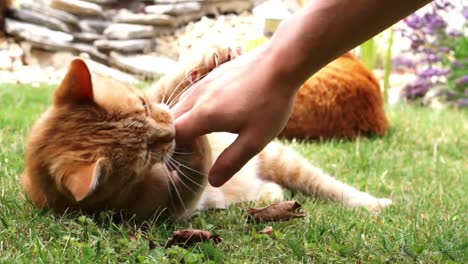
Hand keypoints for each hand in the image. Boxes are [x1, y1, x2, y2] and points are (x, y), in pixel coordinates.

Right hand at [172, 45, 299, 186]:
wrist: (282, 62)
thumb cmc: (271, 103)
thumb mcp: (255, 140)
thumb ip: (231, 161)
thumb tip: (212, 181)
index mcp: (204, 115)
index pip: (174, 135)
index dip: (174, 151)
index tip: (182, 163)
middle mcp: (198, 96)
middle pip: (172, 119)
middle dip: (174, 137)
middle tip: (187, 153)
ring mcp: (205, 82)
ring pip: (181, 104)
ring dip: (183, 121)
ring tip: (196, 136)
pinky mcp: (214, 74)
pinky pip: (193, 94)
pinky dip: (192, 108)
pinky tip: (209, 114)